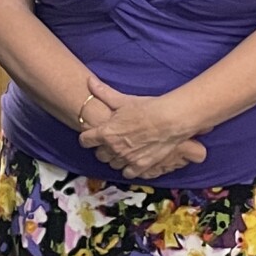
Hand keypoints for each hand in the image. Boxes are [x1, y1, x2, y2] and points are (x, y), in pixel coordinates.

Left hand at [79, 85, 207, 180]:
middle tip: (111, 141)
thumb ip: (103, 93)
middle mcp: (114, 148)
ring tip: (123, 150)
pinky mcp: (140, 166)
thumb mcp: (123, 99)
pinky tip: (133, 160)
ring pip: (112, 164)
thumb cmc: (146, 108)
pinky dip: (129, 168)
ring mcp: (127, 159)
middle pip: (99, 155)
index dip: (88, 137)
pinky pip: (127, 173)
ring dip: (115, 158)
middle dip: (103, 148)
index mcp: (106, 133)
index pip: (85, 141)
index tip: (92, 135)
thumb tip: (89, 81)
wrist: (170, 120)